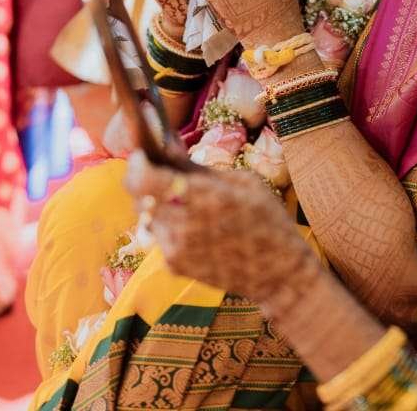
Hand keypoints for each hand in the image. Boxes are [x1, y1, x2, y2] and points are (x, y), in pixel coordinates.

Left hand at [125, 151, 322, 303]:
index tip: (143, 154)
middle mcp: (183, 225)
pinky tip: (195, 226)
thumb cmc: (268, 220)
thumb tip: (167, 144)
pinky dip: (168, 224)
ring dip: (157, 203)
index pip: (144, 179)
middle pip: (138, 196)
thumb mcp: (242, 182)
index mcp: (204, 198)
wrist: (279, 273)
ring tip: (185, 201)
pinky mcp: (174, 266)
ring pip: (146, 214)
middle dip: (144, 179)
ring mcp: (175, 249)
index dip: (138, 163)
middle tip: (160, 170)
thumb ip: (198, 168)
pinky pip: (159, 235)